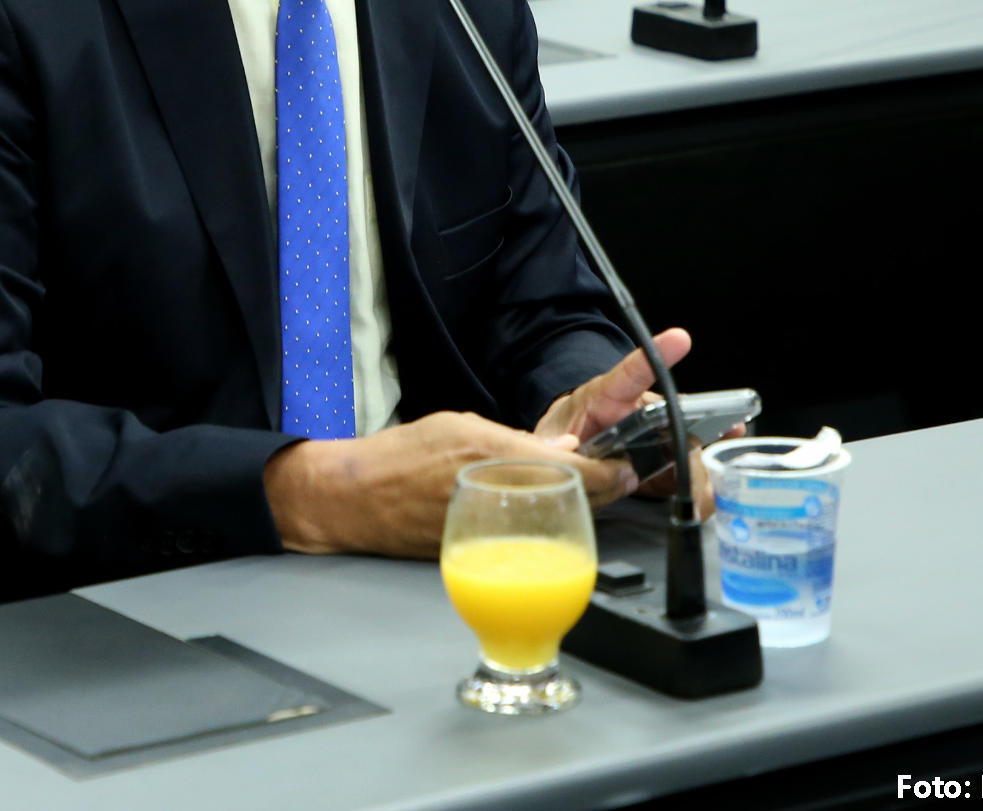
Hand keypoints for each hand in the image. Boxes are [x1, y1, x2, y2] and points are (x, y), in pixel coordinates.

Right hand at [263, 411, 637, 559]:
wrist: (353, 501)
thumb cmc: (399, 458)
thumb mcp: (460, 426)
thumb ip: (515, 441)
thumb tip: (563, 454)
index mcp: (497, 457)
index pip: (579, 475)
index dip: (614, 475)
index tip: (629, 468)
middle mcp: (499, 498)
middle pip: (577, 506)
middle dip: (604, 495)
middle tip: (617, 481)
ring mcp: (492, 533)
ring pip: (555, 525)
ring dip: (576, 513)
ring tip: (586, 496)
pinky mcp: (481, 556)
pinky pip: (527, 542)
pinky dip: (542, 529)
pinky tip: (542, 517)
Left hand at [533, 330, 721, 517]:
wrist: (573, 447)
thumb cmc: (565, 433)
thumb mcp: (551, 438)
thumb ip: (556, 444)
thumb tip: (564, 448)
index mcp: (607, 395)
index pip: (631, 372)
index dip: (656, 355)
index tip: (679, 339)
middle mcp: (640, 410)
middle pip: (673, 418)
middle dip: (689, 436)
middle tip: (692, 451)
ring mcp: (656, 434)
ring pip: (686, 446)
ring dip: (695, 471)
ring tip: (698, 494)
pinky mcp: (663, 462)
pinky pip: (686, 471)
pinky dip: (699, 486)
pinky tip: (704, 499)